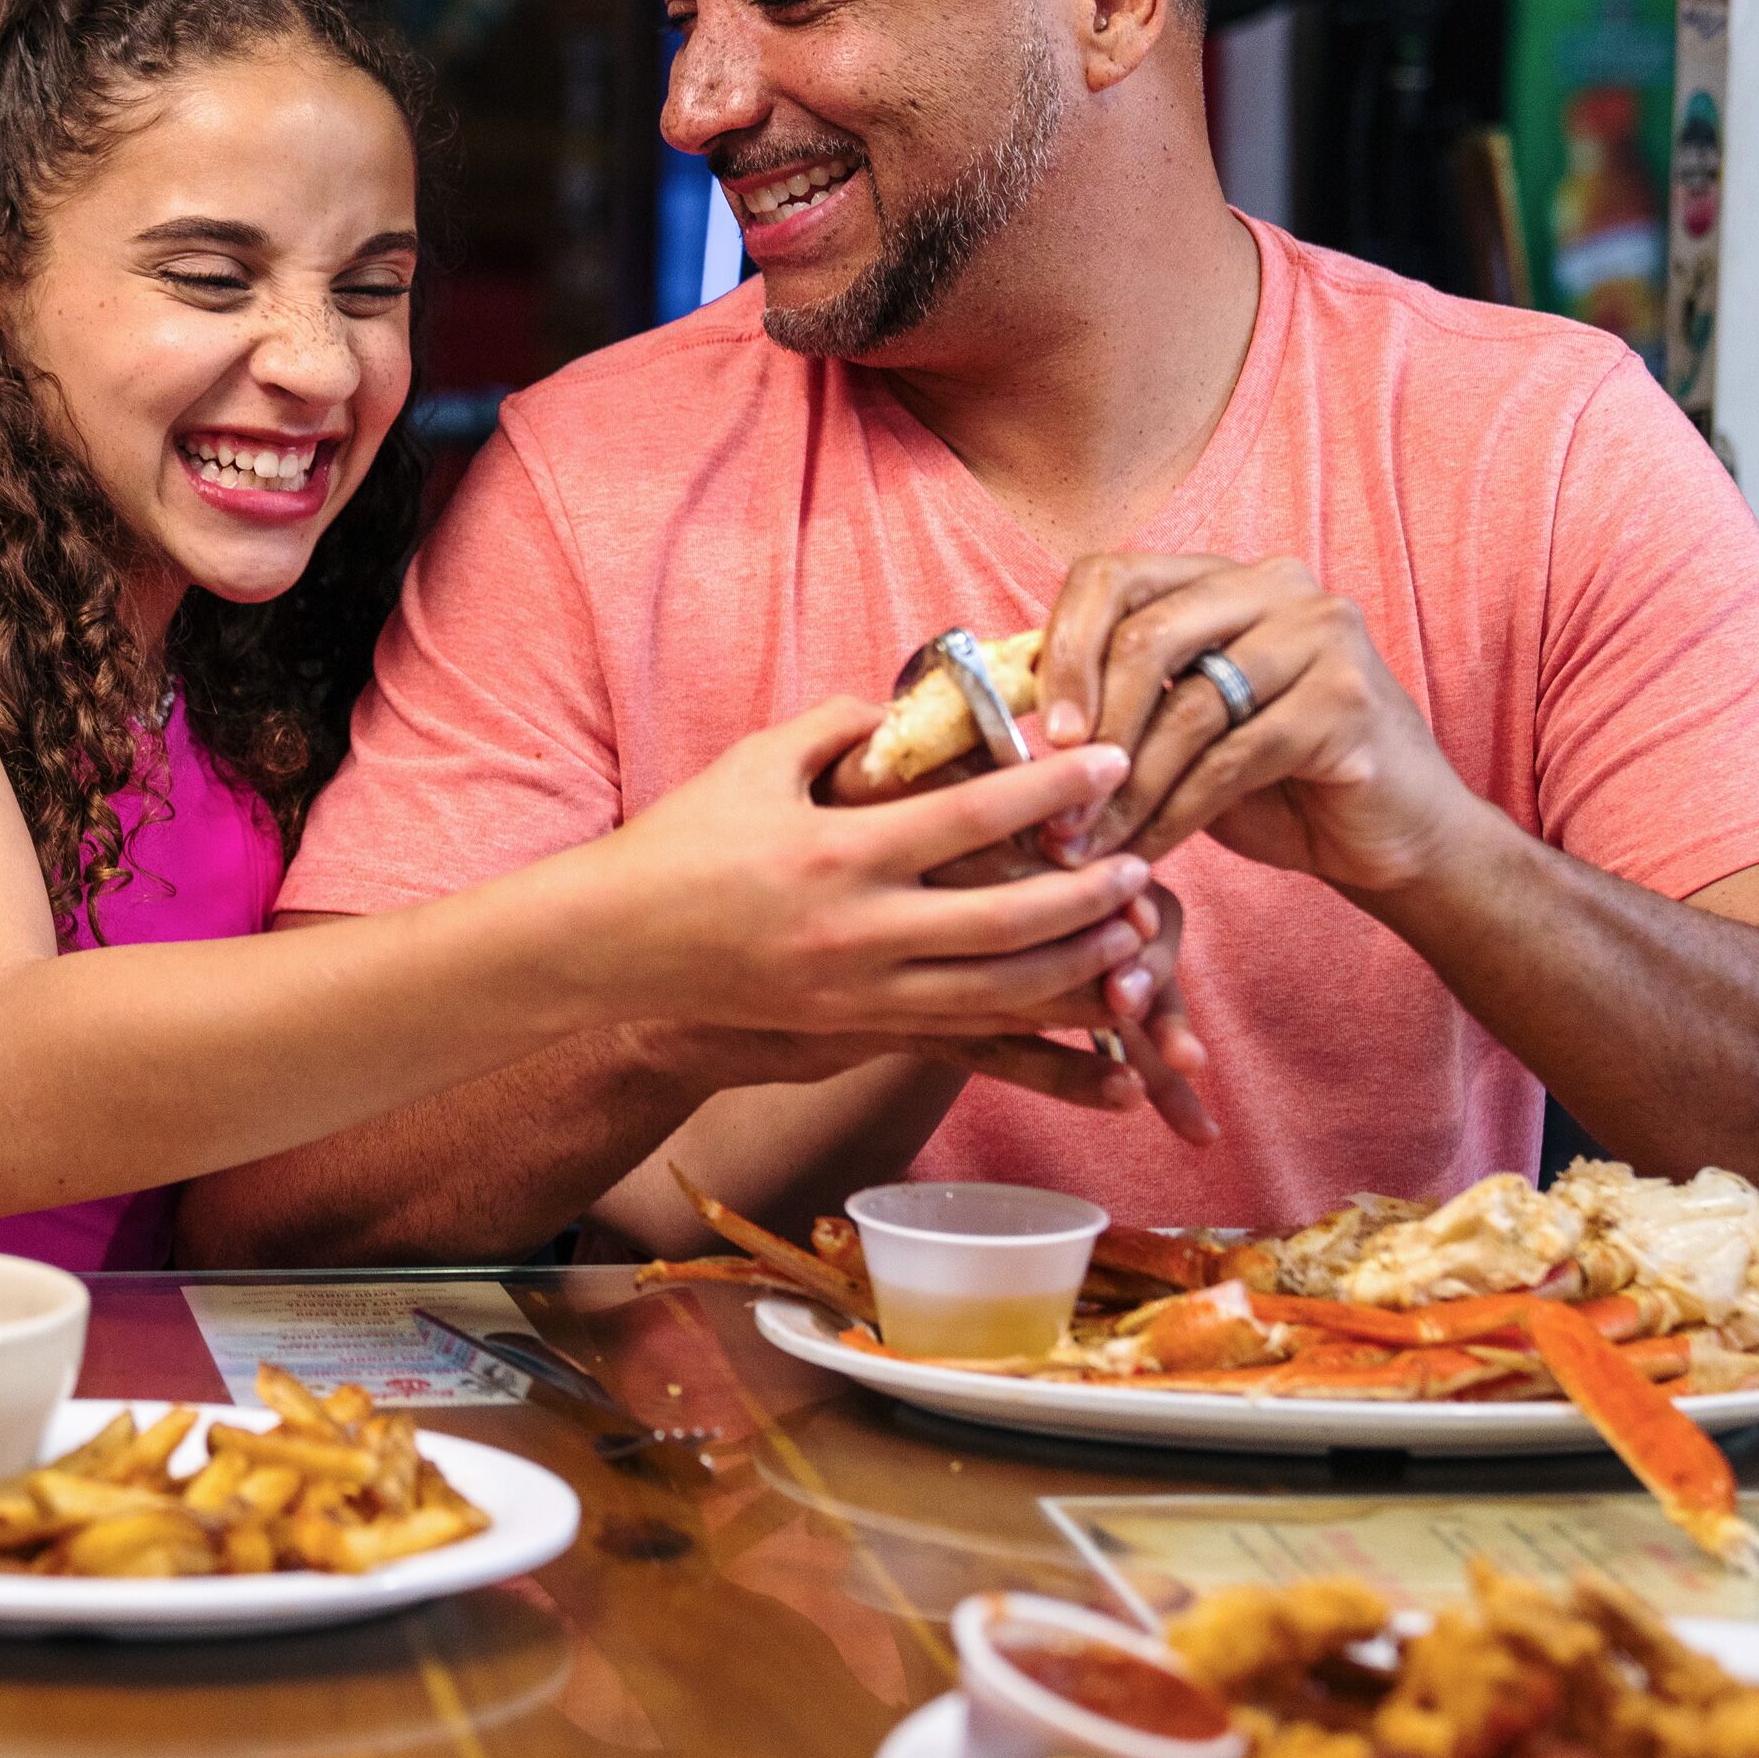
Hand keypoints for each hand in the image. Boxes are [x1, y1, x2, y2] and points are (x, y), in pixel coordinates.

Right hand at [597, 699, 1167, 1044]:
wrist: (616, 946)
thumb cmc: (683, 841)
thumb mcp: (757, 762)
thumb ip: (839, 727)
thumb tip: (912, 712)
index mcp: (840, 853)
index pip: (971, 818)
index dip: (1050, 791)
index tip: (1109, 763)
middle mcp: (860, 931)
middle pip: (1006, 920)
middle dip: (1086, 895)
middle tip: (1142, 865)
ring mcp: (862, 994)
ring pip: (998, 994)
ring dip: (1076, 970)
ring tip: (1132, 939)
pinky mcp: (859, 1032)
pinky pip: (967, 1042)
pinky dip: (1041, 1045)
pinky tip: (1097, 1045)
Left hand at [1026, 552, 1498, 894]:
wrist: (1398, 838)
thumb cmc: (1278, 783)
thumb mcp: (1181, 731)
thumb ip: (1118, 706)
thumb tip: (1003, 719)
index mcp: (1224, 576)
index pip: (1114, 574)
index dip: (1063, 647)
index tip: (1040, 729)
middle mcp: (1276, 585)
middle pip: (1145, 634)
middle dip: (1089, 729)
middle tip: (1052, 804)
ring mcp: (1321, 635)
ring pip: (1186, 707)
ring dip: (1125, 790)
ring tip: (1084, 846)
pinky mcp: (1345, 701)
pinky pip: (1230, 759)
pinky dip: (1174, 813)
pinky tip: (1145, 853)